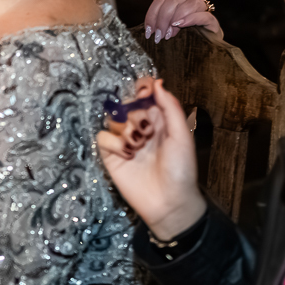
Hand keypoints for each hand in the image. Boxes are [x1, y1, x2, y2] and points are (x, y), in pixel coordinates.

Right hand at [97, 78, 206, 239]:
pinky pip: (102, 137)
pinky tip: (127, 155)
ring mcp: (125, 141)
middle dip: (135, 115)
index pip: (145, 94)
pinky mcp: (111, 155)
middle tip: (147, 132)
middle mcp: (141, 127)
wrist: (169, 201)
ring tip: (138, 146)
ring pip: (112, 120)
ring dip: (125, 131)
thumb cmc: (181, 170)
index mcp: (160, 119)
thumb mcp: (181, 136)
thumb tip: (157, 83)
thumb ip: (170, 107)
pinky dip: (114, 144)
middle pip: (126, 105)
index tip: (144, 94)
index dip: (142, 89)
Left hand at [144, 0, 220, 42]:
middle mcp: (188, 3)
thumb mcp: (166, 32)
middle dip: (162, 18)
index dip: (152, 13)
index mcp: (176, 2)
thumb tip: (149, 28)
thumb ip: (158, 24)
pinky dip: (191, 18)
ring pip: (191, 2)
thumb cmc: (181, 41)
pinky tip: (180, 25)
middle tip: (159, 35)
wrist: (205, 51)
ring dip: (176, 17)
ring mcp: (203, 11)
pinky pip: (204, 15)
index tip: (148, 30)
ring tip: (169, 34)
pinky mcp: (213, 22)